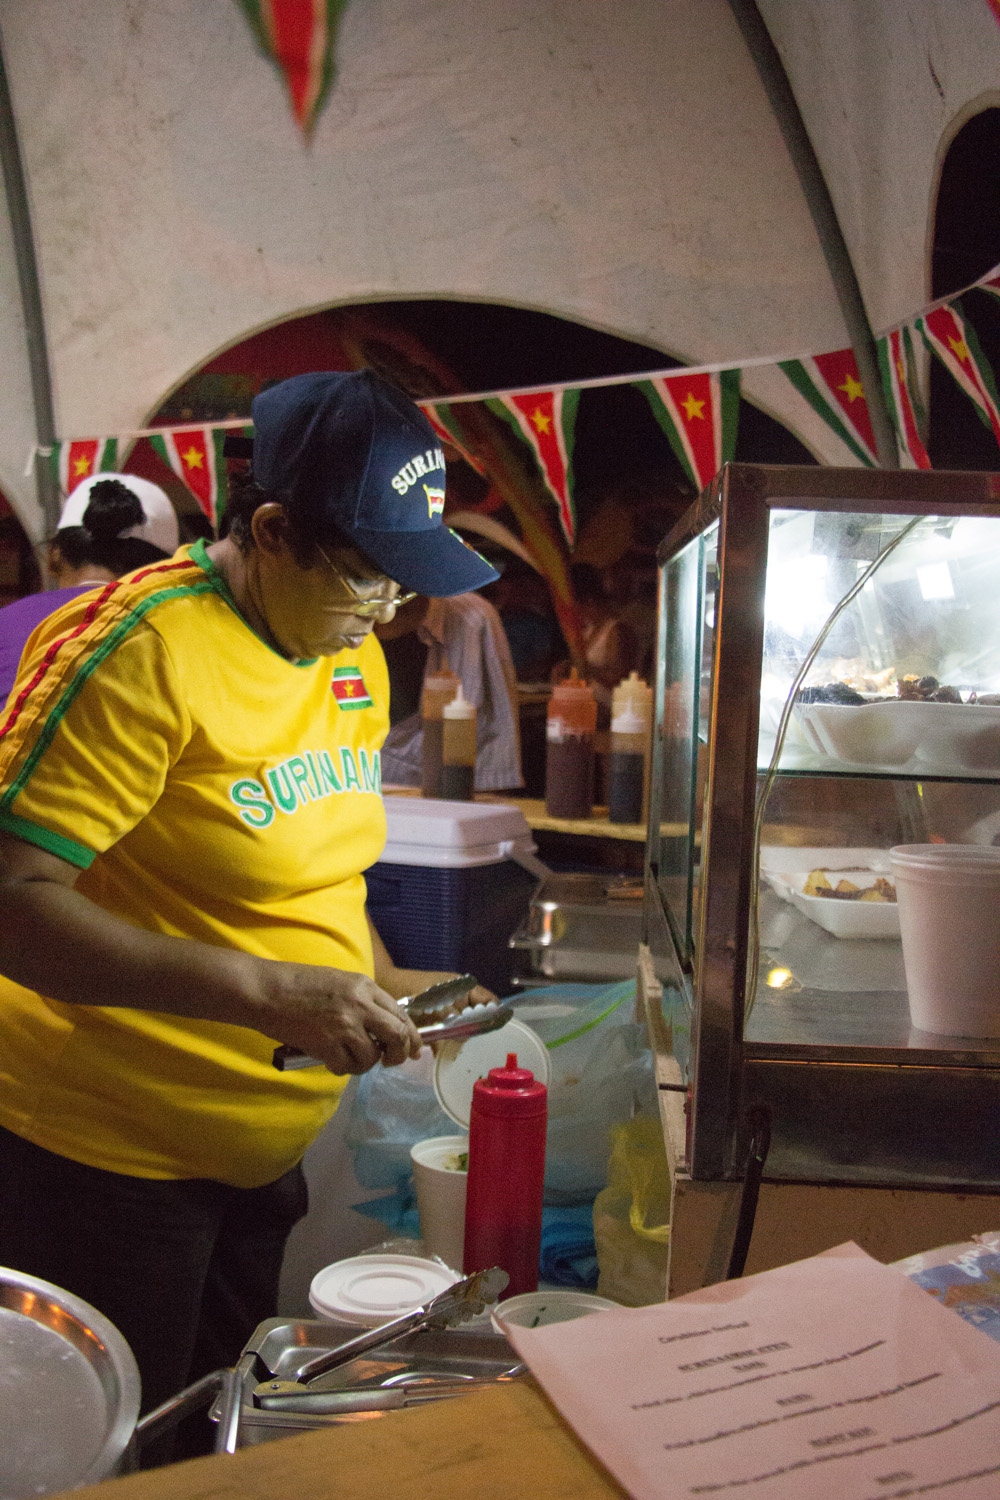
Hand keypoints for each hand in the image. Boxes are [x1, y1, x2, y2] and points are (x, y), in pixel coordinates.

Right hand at [251, 961, 422, 1073]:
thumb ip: (362, 1000)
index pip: (401, 1014)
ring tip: (348, 1057)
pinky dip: (342, 1067)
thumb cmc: (297, 984)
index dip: (411, 1036)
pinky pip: (347, 1067)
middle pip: (398, 1036)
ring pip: (372, 1057)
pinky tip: (331, 1059)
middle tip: (390, 1061)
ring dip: (364, 1063)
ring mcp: (344, 1025)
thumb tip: (382, 1026)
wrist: (266, 991)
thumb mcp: (339, 981)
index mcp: (364, 986)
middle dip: (399, 1054)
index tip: (413, 1050)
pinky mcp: (327, 1044)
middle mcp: (360, 1004)